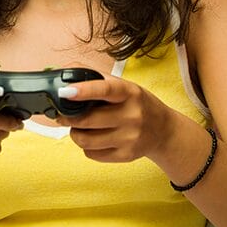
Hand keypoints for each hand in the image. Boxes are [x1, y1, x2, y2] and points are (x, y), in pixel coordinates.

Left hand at [56, 73, 176, 162]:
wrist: (164, 131)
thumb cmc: (138, 104)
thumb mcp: (124, 86)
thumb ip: (96, 77)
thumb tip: (64, 70)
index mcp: (130, 93)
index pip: (105, 90)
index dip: (83, 90)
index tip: (65, 91)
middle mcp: (132, 116)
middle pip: (87, 120)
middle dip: (67, 118)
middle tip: (62, 115)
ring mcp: (130, 138)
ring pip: (86, 140)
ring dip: (75, 134)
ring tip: (78, 128)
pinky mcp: (126, 156)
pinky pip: (92, 154)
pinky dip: (86, 147)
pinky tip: (94, 139)